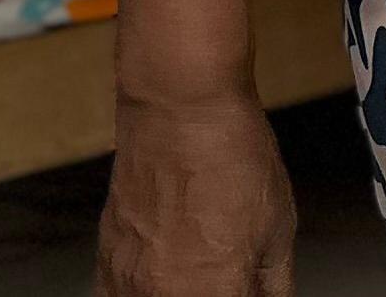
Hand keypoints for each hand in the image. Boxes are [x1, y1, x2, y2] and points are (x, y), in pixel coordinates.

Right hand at [97, 96, 295, 296]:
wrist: (180, 107)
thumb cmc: (229, 154)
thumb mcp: (279, 229)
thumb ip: (272, 285)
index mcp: (215, 294)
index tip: (250, 287)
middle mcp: (162, 296)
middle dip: (218, 294)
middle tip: (233, 277)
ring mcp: (128, 281)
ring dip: (182, 294)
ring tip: (201, 273)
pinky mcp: (106, 261)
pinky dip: (143, 295)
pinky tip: (165, 280)